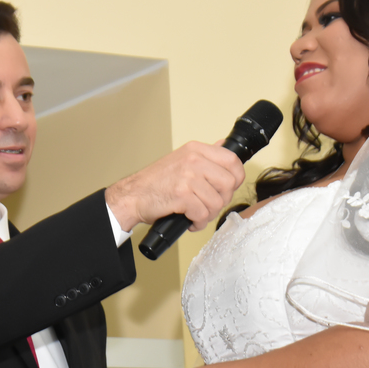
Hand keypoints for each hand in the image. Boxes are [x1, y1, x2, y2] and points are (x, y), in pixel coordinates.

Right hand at [105, 141, 244, 232]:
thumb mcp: (182, 159)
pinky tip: (190, 220)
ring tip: (196, 213)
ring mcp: (188, 177)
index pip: (232, 160)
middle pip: (229, 184)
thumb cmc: (156, 182)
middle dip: (222, 200)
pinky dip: (197, 223)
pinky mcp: (182, 195)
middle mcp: (193, 160)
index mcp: (196, 149)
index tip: (228, 188)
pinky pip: (202, 214)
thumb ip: (205, 155)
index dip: (236, 178)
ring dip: (208, 214)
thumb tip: (223, 145)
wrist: (133, 195)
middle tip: (209, 204)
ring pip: (217, 202)